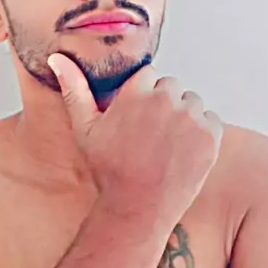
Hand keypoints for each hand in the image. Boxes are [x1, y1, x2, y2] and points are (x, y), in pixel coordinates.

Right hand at [48, 54, 222, 225]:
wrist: (137, 209)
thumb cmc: (109, 171)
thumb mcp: (85, 129)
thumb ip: (74, 89)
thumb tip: (56, 57)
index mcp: (136, 92)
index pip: (149, 75)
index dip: (142, 97)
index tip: (136, 120)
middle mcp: (165, 100)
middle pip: (171, 87)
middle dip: (164, 105)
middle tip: (151, 137)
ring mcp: (190, 118)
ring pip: (192, 103)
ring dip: (184, 118)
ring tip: (167, 147)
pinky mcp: (209, 136)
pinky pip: (211, 121)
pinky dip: (201, 135)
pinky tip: (183, 154)